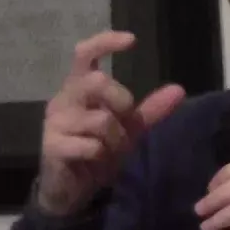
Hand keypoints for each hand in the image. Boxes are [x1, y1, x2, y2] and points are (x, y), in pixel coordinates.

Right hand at [38, 31, 185, 215]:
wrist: (72, 189)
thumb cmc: (97, 151)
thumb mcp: (129, 130)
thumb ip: (150, 110)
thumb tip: (178, 89)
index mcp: (79, 88)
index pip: (85, 54)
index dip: (105, 42)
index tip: (131, 40)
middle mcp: (63, 99)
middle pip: (96, 81)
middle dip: (120, 101)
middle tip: (124, 121)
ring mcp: (55, 122)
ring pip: (99, 119)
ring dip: (114, 139)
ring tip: (108, 150)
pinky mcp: (51, 146)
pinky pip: (90, 145)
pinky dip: (100, 154)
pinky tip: (93, 160)